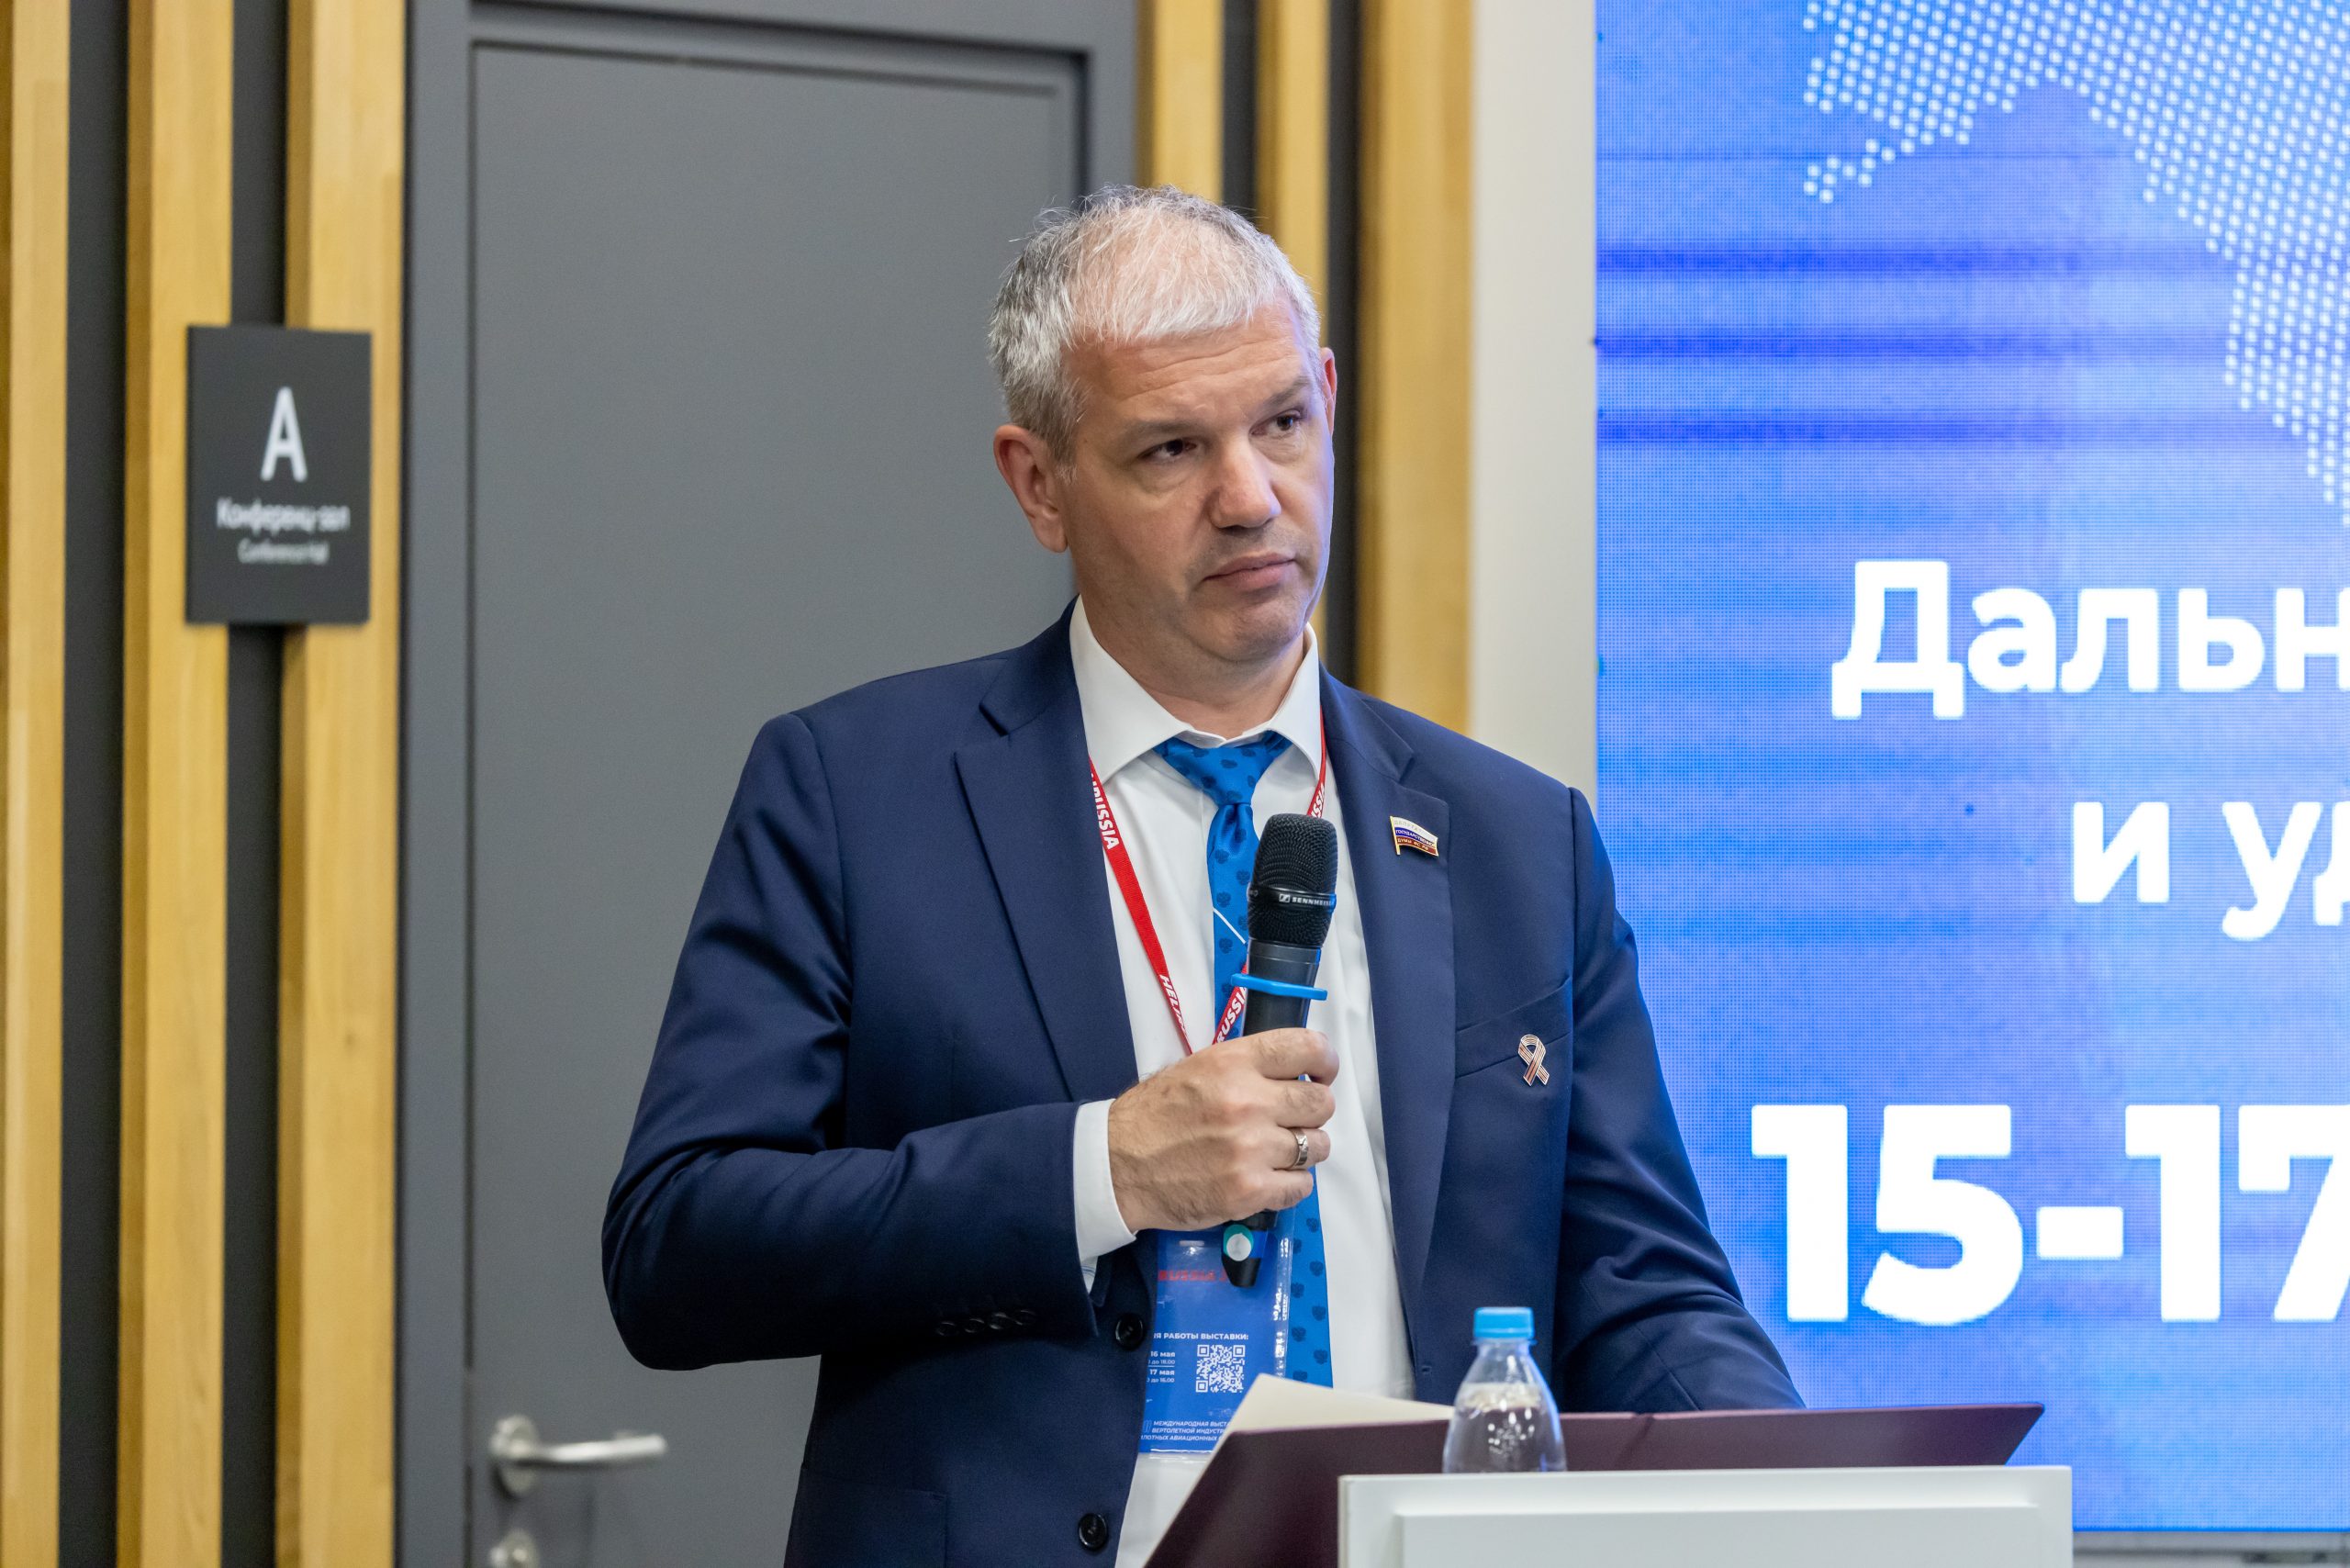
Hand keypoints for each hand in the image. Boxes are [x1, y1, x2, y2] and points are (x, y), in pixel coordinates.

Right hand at [1105, 1028, 1338, 1233]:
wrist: (1117, 1166)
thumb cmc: (1154, 1115)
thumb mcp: (1197, 1068)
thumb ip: (1246, 1066)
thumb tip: (1293, 1071)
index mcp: (1233, 1063)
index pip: (1309, 1048)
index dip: (1325, 1062)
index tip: (1320, 1074)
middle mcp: (1248, 1102)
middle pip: (1321, 1102)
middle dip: (1312, 1111)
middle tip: (1292, 1120)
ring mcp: (1251, 1149)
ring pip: (1317, 1146)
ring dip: (1304, 1150)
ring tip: (1277, 1152)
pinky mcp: (1250, 1190)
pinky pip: (1302, 1185)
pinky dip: (1291, 1183)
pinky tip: (1269, 1177)